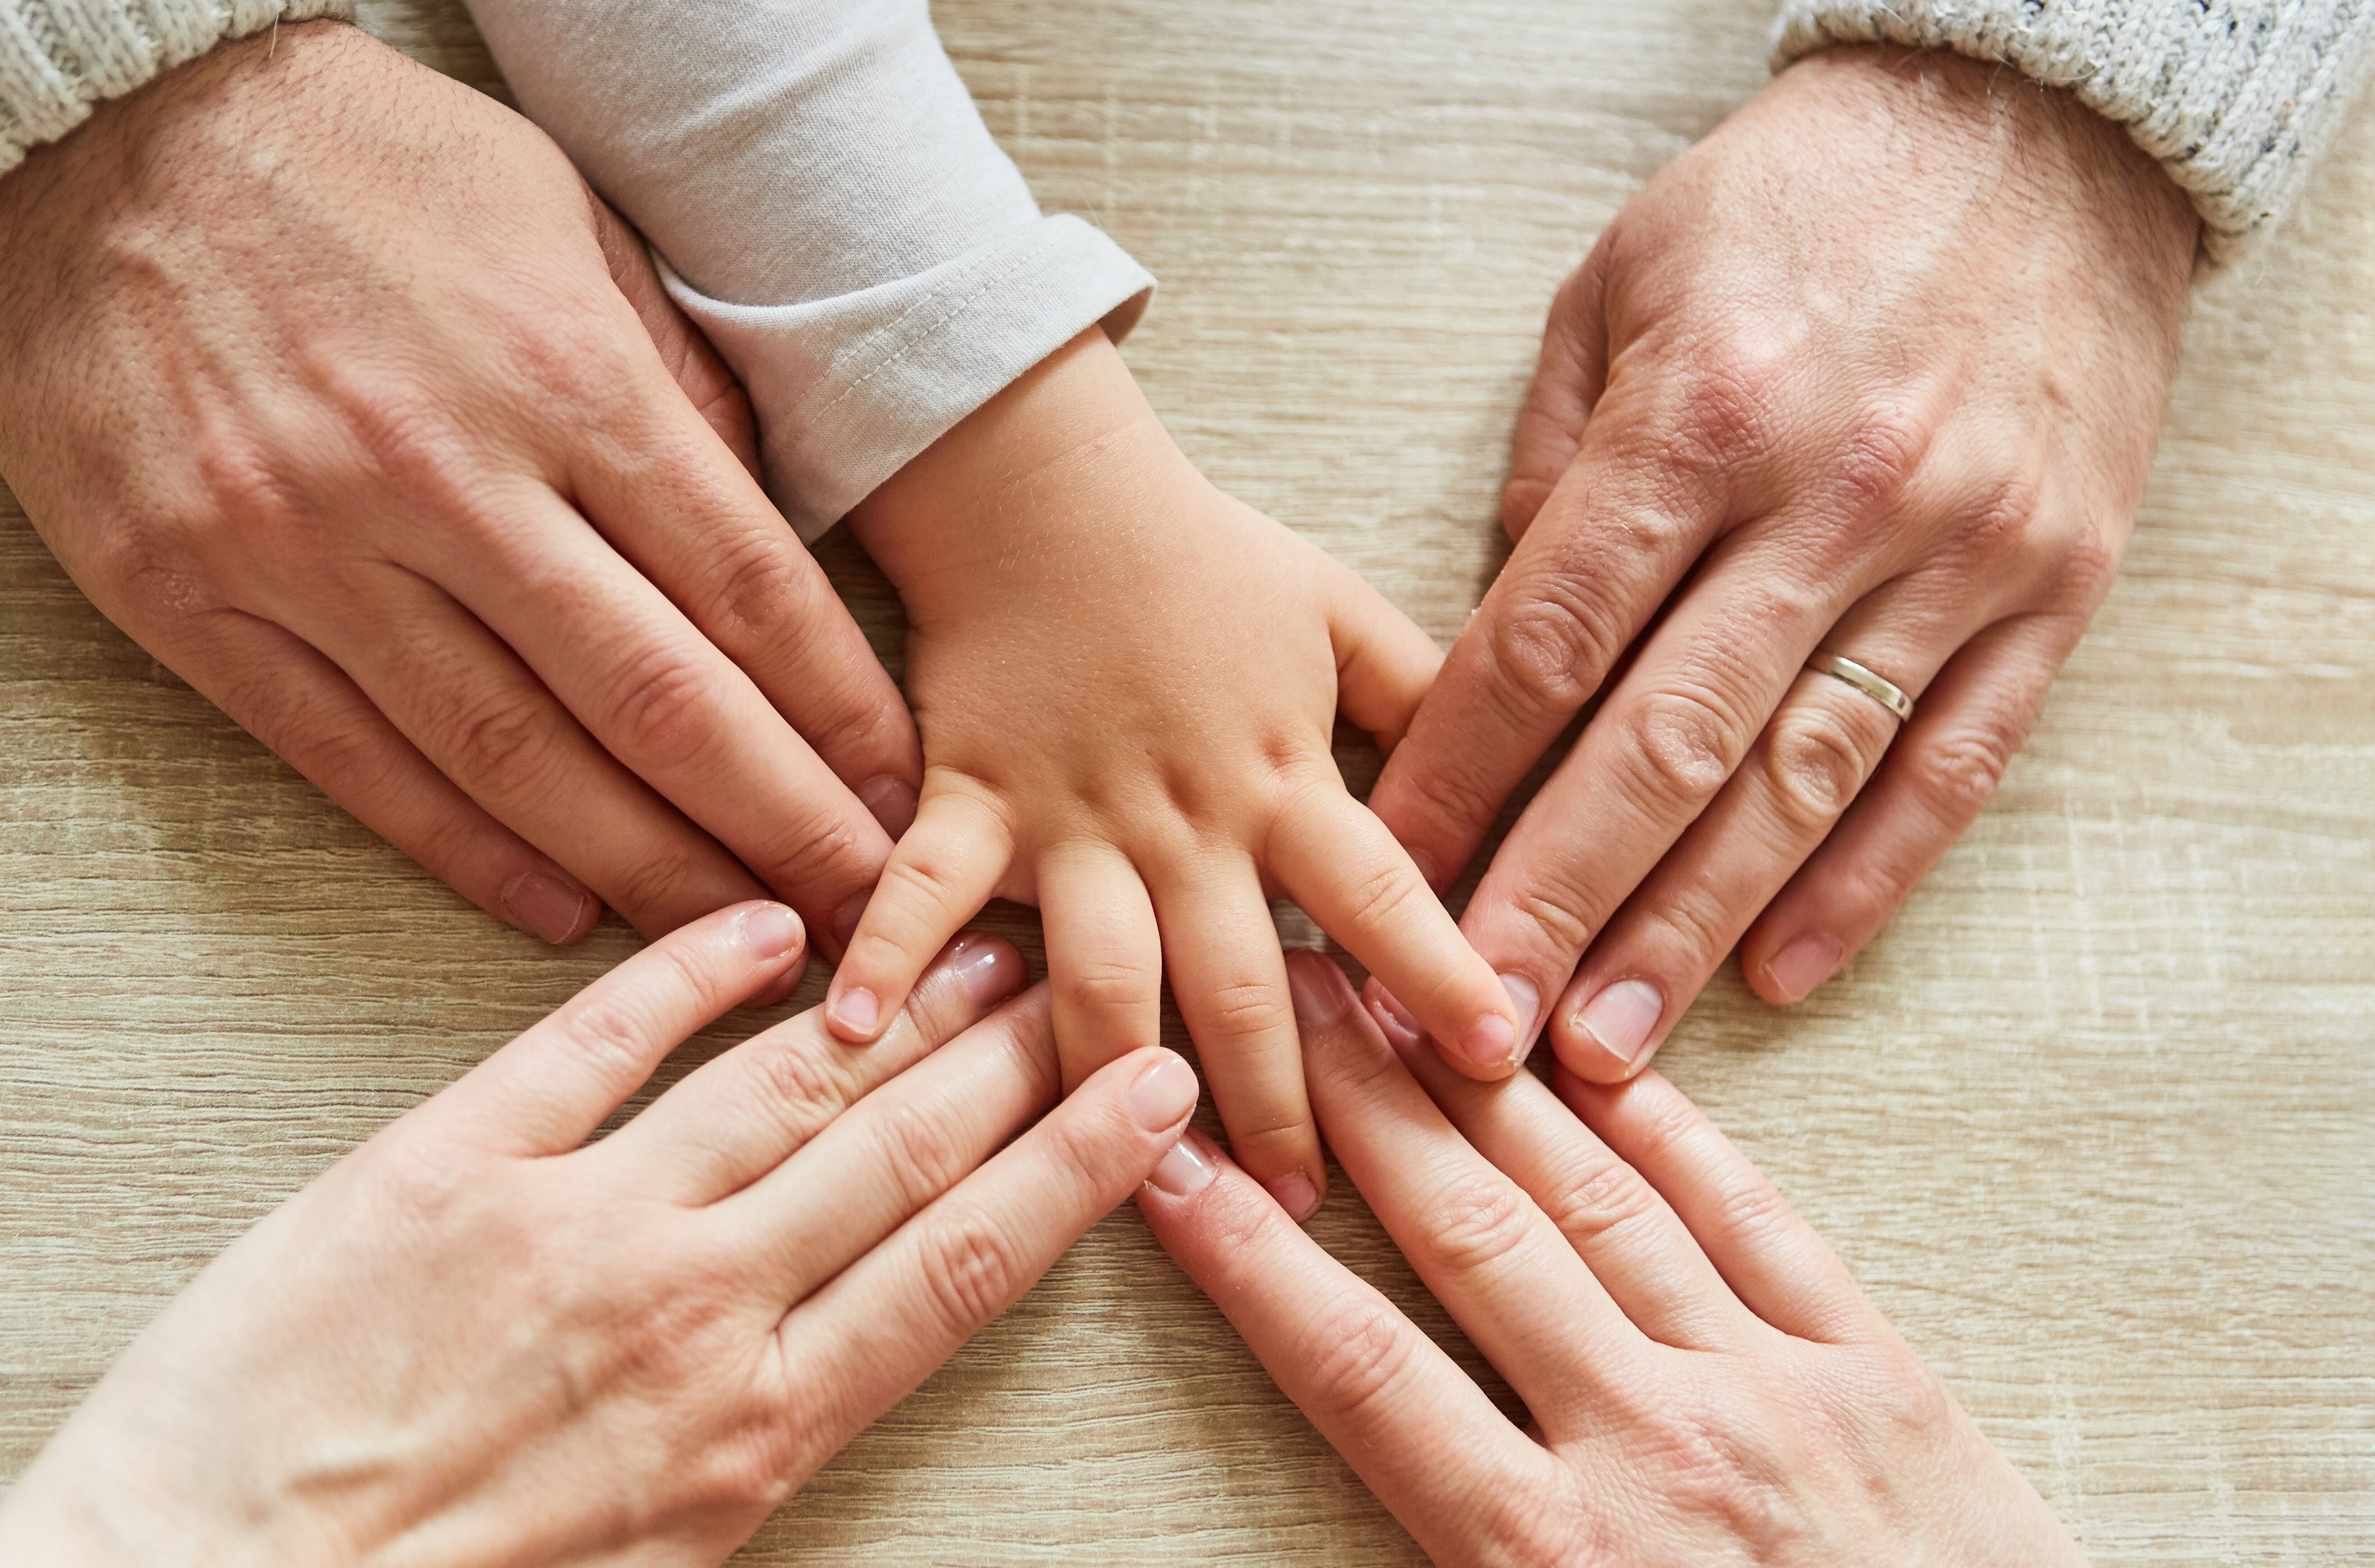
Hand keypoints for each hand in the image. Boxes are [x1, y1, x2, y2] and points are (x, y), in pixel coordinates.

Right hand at [0, 22, 921, 957]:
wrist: (92, 122)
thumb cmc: (361, 161)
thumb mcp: (562, 218)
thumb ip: (670, 387)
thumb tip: (764, 539)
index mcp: (559, 370)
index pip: (745, 587)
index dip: (838, 714)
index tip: (905, 795)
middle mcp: (440, 474)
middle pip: (653, 702)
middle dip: (777, 827)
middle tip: (860, 918)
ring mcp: (304, 546)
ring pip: (509, 758)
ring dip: (643, 870)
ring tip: (740, 940)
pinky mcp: (187, 597)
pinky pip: (349, 761)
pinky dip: (464, 852)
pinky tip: (561, 914)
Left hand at [0, 902, 1198, 1564]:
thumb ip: (748, 1455)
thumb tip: (831, 1363)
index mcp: (746, 1436)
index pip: (959, 1269)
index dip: (1070, 1170)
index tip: (1145, 1095)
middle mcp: (690, 1311)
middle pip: (898, 1151)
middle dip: (1012, 1055)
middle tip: (1090, 971)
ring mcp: (572, 1221)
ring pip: (782, 1082)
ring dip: (893, 1002)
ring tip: (974, 932)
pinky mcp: (446, 1163)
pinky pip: (598, 1037)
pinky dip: (691, 970)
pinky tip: (765, 924)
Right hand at [821, 328, 1519, 1219]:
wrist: (1049, 485)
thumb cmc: (1198, 553)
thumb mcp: (1338, 609)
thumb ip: (1428, 691)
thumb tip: (1522, 760)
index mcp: (1282, 776)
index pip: (1383, 891)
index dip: (1441, 975)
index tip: (1501, 1062)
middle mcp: (1183, 821)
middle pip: (1243, 985)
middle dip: (1282, 1105)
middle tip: (1312, 1206)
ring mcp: (1069, 821)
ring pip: (1101, 976)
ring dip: (1118, 1083)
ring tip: (1142, 1184)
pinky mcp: (969, 804)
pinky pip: (920, 889)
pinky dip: (884, 957)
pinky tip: (852, 1037)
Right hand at [1140, 951, 2082, 1565]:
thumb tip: (1372, 1466)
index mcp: (1554, 1562)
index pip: (1357, 1368)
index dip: (1245, 1256)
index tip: (1170, 1162)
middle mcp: (1652, 1448)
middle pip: (1466, 1238)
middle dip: (1359, 1107)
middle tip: (1279, 998)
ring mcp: (1775, 1398)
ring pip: (1600, 1204)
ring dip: (1488, 1091)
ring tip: (1405, 994)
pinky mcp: (1882, 1383)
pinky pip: (1760, 1225)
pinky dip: (1673, 1133)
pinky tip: (1602, 1063)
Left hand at [1368, 46, 2198, 1079]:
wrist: (2038, 123)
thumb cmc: (1796, 201)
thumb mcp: (1625, 284)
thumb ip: (1559, 470)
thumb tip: (1501, 641)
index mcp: (1703, 417)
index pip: (1545, 644)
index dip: (1459, 781)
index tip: (1387, 884)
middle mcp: (1833, 499)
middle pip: (1665, 742)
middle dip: (1558, 897)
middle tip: (1477, 1025)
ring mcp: (1959, 553)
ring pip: (1805, 781)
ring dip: (1697, 926)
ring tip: (1608, 1041)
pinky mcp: (2056, 591)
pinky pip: (1951, 767)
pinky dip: (1866, 882)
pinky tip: (1783, 974)